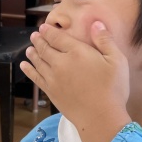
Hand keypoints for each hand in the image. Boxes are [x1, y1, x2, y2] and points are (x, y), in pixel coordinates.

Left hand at [20, 22, 130, 141]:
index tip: (43, 27)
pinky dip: (29, 70)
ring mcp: (53, 79)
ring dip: (33, 54)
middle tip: (34, 36)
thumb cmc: (113, 88)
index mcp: (77, 52)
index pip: (58, 38)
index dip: (49, 31)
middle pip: (45, 49)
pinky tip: (24, 66)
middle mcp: (61, 63)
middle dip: (38, 41)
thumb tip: (96, 23)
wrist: (100, 117)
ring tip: (29, 49)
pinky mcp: (51, 92)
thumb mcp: (117, 61)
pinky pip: (36, 78)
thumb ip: (105, 40)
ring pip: (39, 62)